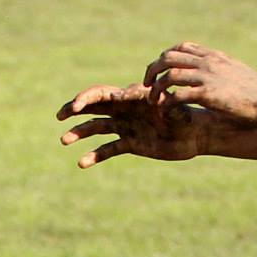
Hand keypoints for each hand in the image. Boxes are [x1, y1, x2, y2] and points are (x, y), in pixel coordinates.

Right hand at [57, 82, 209, 166]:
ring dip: (79, 133)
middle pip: (93, 107)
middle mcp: (125, 110)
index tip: (77, 107)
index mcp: (132, 97)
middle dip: (74, 109)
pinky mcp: (129, 144)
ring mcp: (126, 127)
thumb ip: (148, 99)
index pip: (103, 94)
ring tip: (64, 140)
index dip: (87, 99)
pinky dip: (94, 156)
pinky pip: (107, 149)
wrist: (197, 135)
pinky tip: (82, 163)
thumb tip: (122, 94)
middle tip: (59, 115)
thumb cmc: (187, 116)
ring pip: (96, 128)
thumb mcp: (170, 107)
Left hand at [143, 41, 256, 124]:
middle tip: (146, 86)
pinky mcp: (209, 94)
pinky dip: (166, 103)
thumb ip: (218, 69)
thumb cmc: (255, 89)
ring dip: (155, 89)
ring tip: (153, 102)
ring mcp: (208, 77)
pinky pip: (177, 95)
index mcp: (213, 57)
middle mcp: (208, 63)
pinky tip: (165, 112)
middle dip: (151, 71)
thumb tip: (211, 74)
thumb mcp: (234, 71)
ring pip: (169, 75)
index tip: (159, 73)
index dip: (164, 59)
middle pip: (167, 57)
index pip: (181, 47)